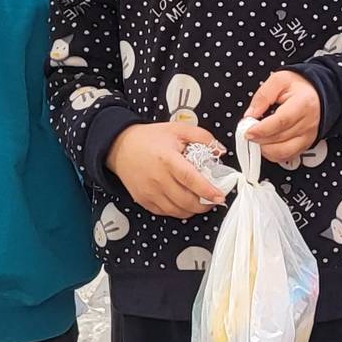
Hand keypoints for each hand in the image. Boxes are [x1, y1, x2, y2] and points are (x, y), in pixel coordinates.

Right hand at [109, 122, 227, 218]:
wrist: (120, 147)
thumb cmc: (149, 138)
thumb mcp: (177, 129)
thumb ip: (202, 137)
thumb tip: (220, 149)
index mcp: (167, 159)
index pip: (190, 179)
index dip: (207, 190)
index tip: (220, 195)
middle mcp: (158, 178)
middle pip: (186, 200)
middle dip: (204, 204)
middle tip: (213, 199)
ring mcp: (149, 192)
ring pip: (177, 211)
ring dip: (193, 210)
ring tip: (200, 202)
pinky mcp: (143, 200)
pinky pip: (165, 212)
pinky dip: (178, 211)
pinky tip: (184, 202)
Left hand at [244, 70, 322, 164]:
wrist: (316, 94)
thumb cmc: (299, 87)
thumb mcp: (279, 80)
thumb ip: (263, 96)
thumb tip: (250, 114)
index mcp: (303, 104)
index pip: (282, 121)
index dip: (262, 129)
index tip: (248, 129)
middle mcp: (308, 123)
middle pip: (280, 138)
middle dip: (259, 138)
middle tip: (247, 131)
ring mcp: (308, 137)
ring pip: (283, 152)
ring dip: (264, 148)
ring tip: (256, 138)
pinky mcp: (305, 145)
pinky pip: (287, 157)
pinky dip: (272, 154)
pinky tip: (266, 144)